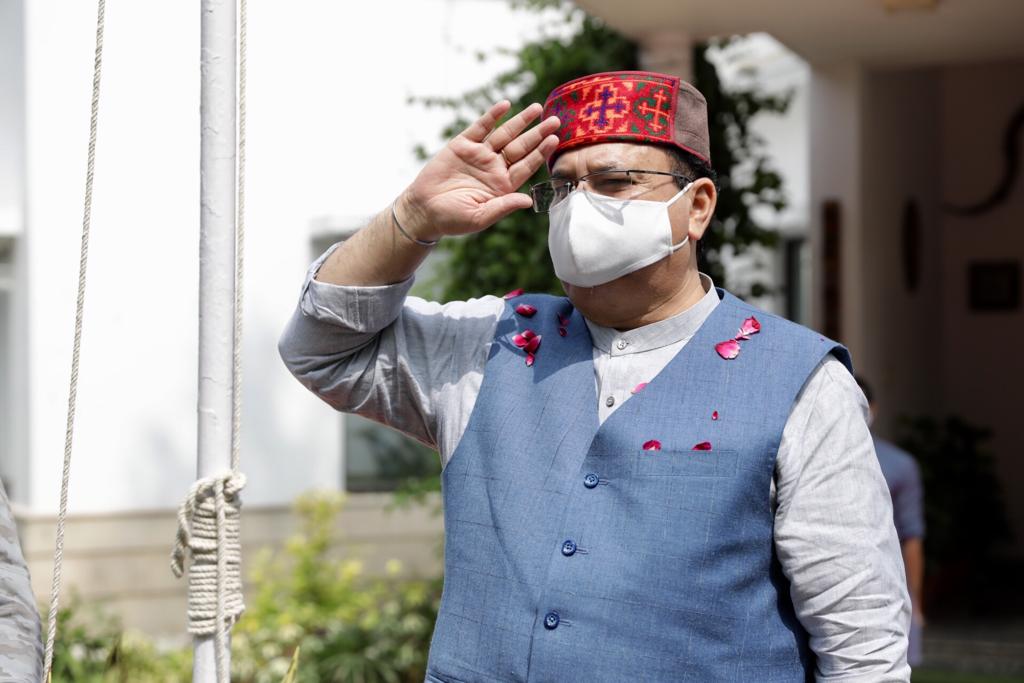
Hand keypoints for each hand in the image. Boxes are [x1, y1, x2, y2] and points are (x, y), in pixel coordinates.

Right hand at [397, 101, 560, 240]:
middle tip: (555, 120)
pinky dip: (492, 116)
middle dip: (538, 133)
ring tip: (537, 108)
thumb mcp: (480, 217)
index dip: (540, 152)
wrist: (423, 210)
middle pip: (521, 147)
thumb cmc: (452, 219)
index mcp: (503, 185)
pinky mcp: (462, 145)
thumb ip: (504, 207)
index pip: (527, 165)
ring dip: (520, 121)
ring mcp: (479, 155)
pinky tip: (505, 105)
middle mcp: (494, 167)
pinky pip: (480, 127)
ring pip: (504, 134)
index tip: (554, 140)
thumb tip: (528, 201)